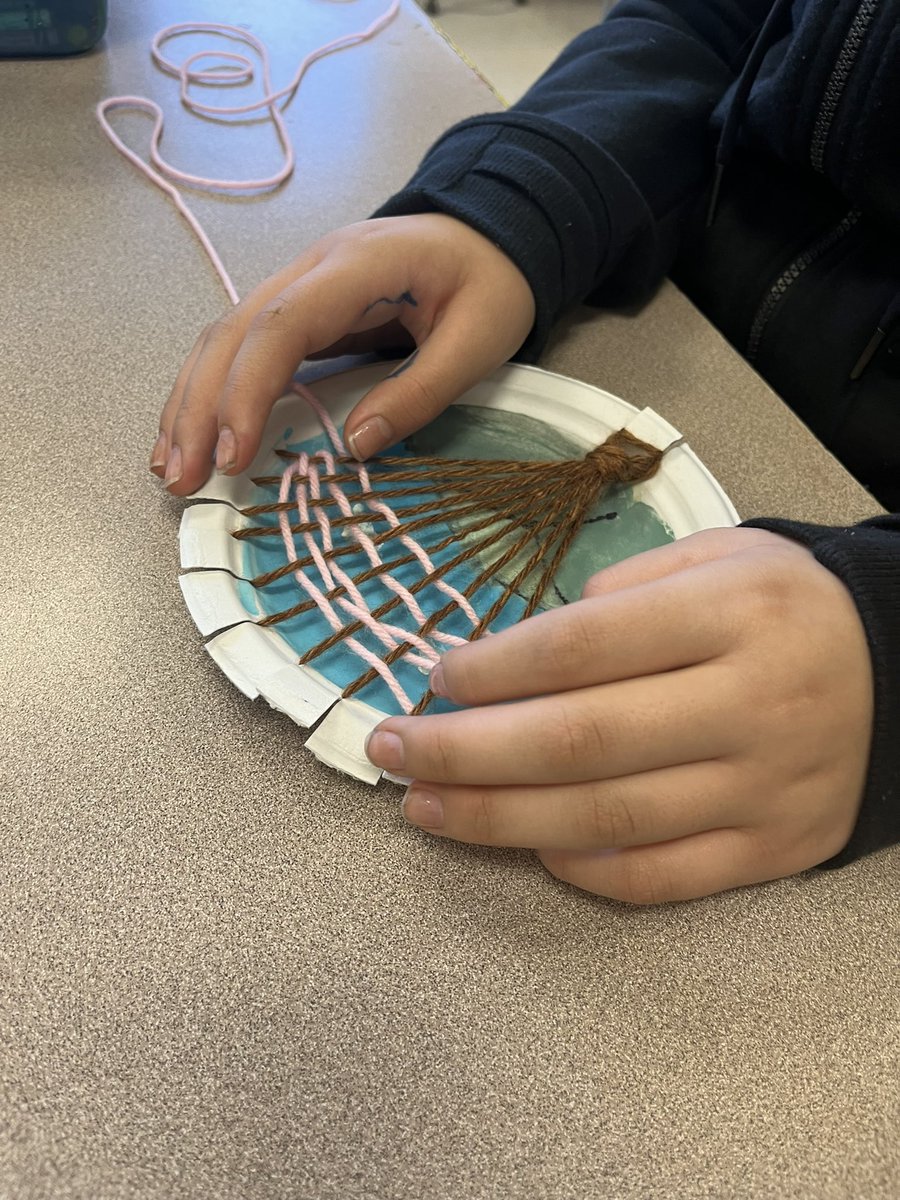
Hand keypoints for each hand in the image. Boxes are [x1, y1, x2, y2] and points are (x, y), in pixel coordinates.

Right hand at [152, 214, 535, 493]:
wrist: (494, 232)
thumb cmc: (492, 282)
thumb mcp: (479, 341)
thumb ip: (420, 393)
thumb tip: (353, 448)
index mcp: (356, 266)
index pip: (280, 326)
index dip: (248, 391)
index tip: (232, 454)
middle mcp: (312, 268)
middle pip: (232, 332)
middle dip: (198, 408)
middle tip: (182, 477)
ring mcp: (301, 284)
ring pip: (224, 338)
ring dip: (191, 402)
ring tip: (171, 467)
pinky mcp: (302, 309)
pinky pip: (244, 347)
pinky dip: (213, 391)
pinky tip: (197, 433)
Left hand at [365, 528, 873, 903]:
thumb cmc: (784, 606)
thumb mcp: (718, 556)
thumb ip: (622, 589)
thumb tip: (521, 652)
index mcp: (731, 614)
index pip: (581, 649)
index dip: (493, 670)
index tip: (434, 679)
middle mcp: (751, 705)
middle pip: (578, 743)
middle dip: (464, 752)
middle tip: (387, 749)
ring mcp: (764, 789)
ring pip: (606, 819)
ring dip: (497, 818)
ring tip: (422, 805)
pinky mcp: (776, 849)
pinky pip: (662, 877)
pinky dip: (584, 870)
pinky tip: (526, 847)